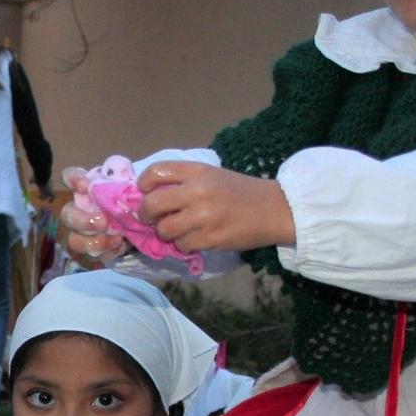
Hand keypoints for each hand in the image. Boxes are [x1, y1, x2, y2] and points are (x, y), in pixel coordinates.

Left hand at [137, 161, 294, 252]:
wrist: (273, 209)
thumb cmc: (238, 191)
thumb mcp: (211, 175)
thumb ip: (183, 181)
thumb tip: (148, 195)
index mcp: (197, 171)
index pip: (156, 172)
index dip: (143, 184)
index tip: (145, 192)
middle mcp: (198, 191)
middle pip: (152, 204)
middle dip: (146, 214)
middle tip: (151, 218)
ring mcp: (204, 216)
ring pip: (164, 230)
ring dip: (166, 233)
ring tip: (179, 229)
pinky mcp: (210, 238)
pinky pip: (182, 245)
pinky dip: (185, 244)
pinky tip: (196, 237)